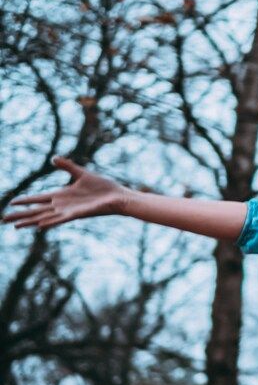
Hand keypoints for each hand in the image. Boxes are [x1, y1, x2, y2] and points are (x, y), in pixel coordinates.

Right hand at [1, 156, 132, 230]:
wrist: (118, 196)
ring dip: (30, 222)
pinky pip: (61, 219)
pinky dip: (50, 222)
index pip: (38, 199)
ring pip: (44, 218)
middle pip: (36, 211)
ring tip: (15, 226)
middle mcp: (62, 205)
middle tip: (3, 220)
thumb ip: (67, 166)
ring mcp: (69, 211)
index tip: (10, 203)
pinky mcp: (78, 214)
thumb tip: (53, 158)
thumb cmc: (103, 187)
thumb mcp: (81, 173)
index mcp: (61, 196)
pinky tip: (39, 226)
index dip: (24, 201)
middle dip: (20, 215)